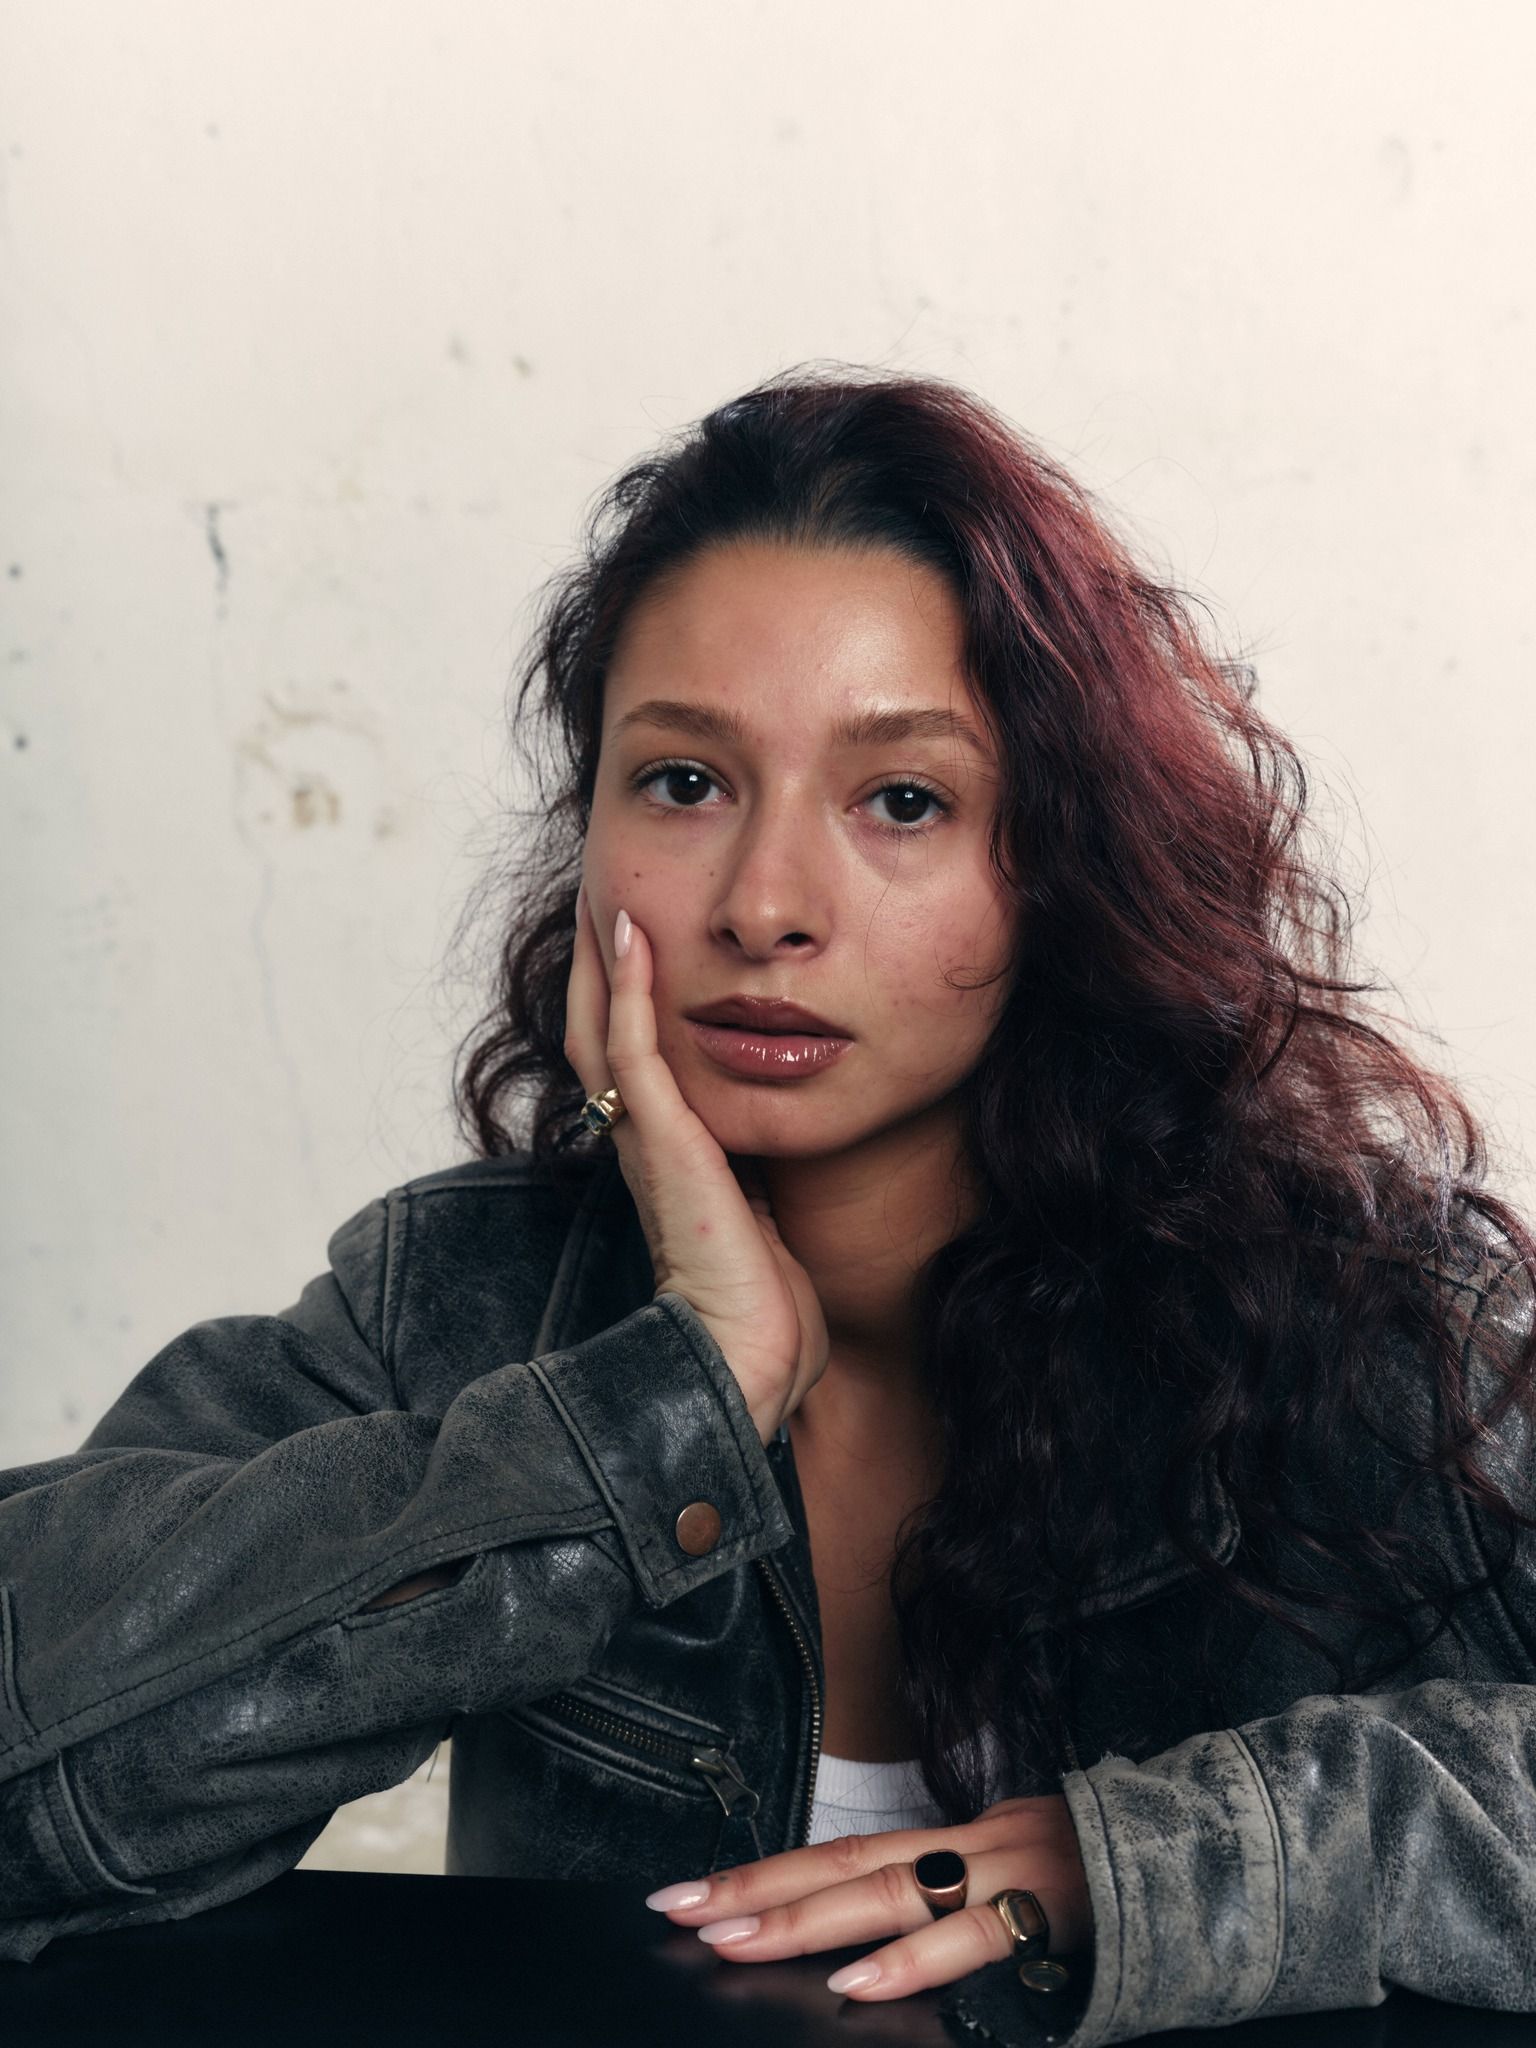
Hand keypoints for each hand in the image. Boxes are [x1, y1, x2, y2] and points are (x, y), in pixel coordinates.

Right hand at [564, 884, 830, 1444]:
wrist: (747, 1361)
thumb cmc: (764, 1313)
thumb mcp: (765, 1223)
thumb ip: (763, 1184)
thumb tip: (790, 1160)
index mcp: (663, 1161)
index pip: (629, 1063)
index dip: (624, 1002)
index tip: (636, 940)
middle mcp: (639, 1145)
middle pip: (597, 1033)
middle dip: (596, 967)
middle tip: (601, 895)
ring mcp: (643, 1143)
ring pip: (599, 1029)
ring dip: (598, 959)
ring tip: (602, 893)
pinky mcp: (660, 1145)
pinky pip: (632, 1051)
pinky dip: (627, 989)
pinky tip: (630, 934)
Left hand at [644, 1794, 1093, 2002]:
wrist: (1230, 1846)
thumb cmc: (1129, 1878)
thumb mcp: (1035, 1882)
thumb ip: (970, 1905)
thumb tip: (889, 1946)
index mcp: (969, 1835)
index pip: (849, 1848)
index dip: (770, 1867)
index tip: (696, 1887)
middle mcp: (979, 1839)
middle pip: (848, 1861)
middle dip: (758, 1888)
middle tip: (679, 1907)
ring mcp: (1016, 1868)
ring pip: (893, 1892)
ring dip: (804, 1922)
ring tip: (732, 1939)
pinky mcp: (1057, 1910)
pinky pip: (974, 1941)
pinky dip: (912, 1963)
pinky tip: (854, 1985)